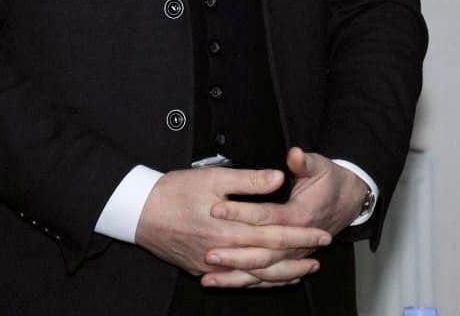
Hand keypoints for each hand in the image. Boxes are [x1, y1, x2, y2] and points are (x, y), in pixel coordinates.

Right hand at [134, 166, 330, 285]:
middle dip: (297, 257)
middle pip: (269, 260)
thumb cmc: (175, 192)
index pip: (275, 234)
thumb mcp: (214, 177)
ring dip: (280, 275)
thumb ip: (249, 181)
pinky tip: (268, 280)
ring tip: (302, 272)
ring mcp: (211, 264)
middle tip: (320, 255)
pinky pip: (235, 281)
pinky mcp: (200, 269)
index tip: (321, 233)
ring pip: (253, 276)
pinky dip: (255, 282)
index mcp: (230, 227)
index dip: (301, 234)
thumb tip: (279, 178)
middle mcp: (223, 251)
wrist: (138, 212)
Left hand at [201, 148, 370, 286]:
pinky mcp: (289, 261)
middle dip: (234, 254)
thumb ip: (303, 161)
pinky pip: (266, 279)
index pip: (266, 217)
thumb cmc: (330, 182)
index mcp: (299, 216)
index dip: (241, 213)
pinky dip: (245, 282)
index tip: (216, 209)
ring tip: (209, 274)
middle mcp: (296, 240)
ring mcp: (293, 254)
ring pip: (262, 272)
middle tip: (208, 251)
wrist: (348, 201)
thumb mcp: (319, 165)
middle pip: (262, 252)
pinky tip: (224, 283)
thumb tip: (294, 154)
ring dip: (236, 274)